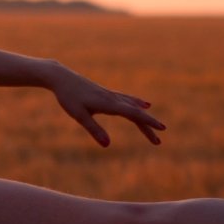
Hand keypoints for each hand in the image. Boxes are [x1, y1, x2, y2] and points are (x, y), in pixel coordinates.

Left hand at [48, 64, 164, 146]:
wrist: (61, 77)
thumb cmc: (68, 97)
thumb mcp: (79, 116)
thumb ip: (94, 130)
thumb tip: (108, 146)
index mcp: (109, 104)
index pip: (134, 115)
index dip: (149, 123)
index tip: (162, 129)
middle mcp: (113, 98)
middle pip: (136, 113)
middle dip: (148, 125)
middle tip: (159, 139)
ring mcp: (110, 95)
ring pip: (132, 106)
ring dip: (143, 115)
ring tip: (154, 122)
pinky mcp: (105, 93)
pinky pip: (126, 99)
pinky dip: (136, 103)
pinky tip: (140, 104)